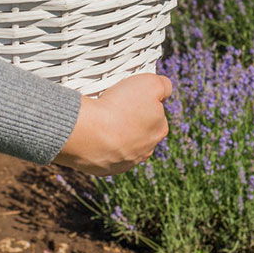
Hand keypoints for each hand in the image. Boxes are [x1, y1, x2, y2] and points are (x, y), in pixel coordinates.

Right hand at [52, 73, 171, 176]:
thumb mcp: (150, 83)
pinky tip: (93, 135)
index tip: (129, 98)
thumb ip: (163, 85)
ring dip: (115, 134)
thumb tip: (165, 90)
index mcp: (160, 130)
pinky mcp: (105, 169)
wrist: (88, 132)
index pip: (156, 113)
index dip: (143, 102)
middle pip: (140, 131)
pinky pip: (104, 155)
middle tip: (115, 108)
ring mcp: (125, 162)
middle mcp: (146, 150)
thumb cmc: (120, 106)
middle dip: (130, 120)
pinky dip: (100, 145)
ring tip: (101, 122)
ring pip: (123, 144)